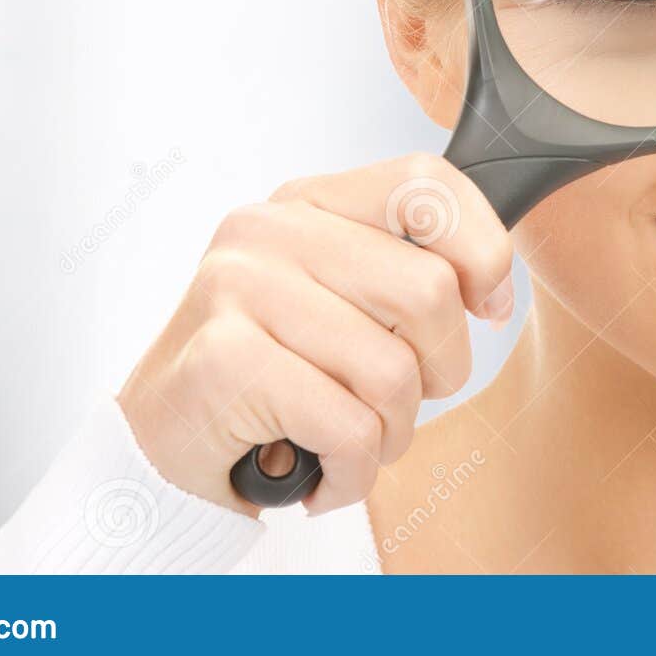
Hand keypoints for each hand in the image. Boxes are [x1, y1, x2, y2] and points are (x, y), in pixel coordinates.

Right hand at [118, 153, 512, 515]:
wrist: (161, 447)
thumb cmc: (269, 376)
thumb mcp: (341, 303)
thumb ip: (406, 273)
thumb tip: (493, 291)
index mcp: (307, 203)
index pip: (425, 183)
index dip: (482, 246)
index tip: (486, 304)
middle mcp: (269, 230)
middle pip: (429, 290)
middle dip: (438, 369)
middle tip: (394, 400)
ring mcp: (238, 287)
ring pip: (393, 371)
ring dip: (390, 433)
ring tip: (347, 439)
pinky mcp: (224, 358)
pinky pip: (348, 427)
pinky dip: (351, 472)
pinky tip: (319, 472)